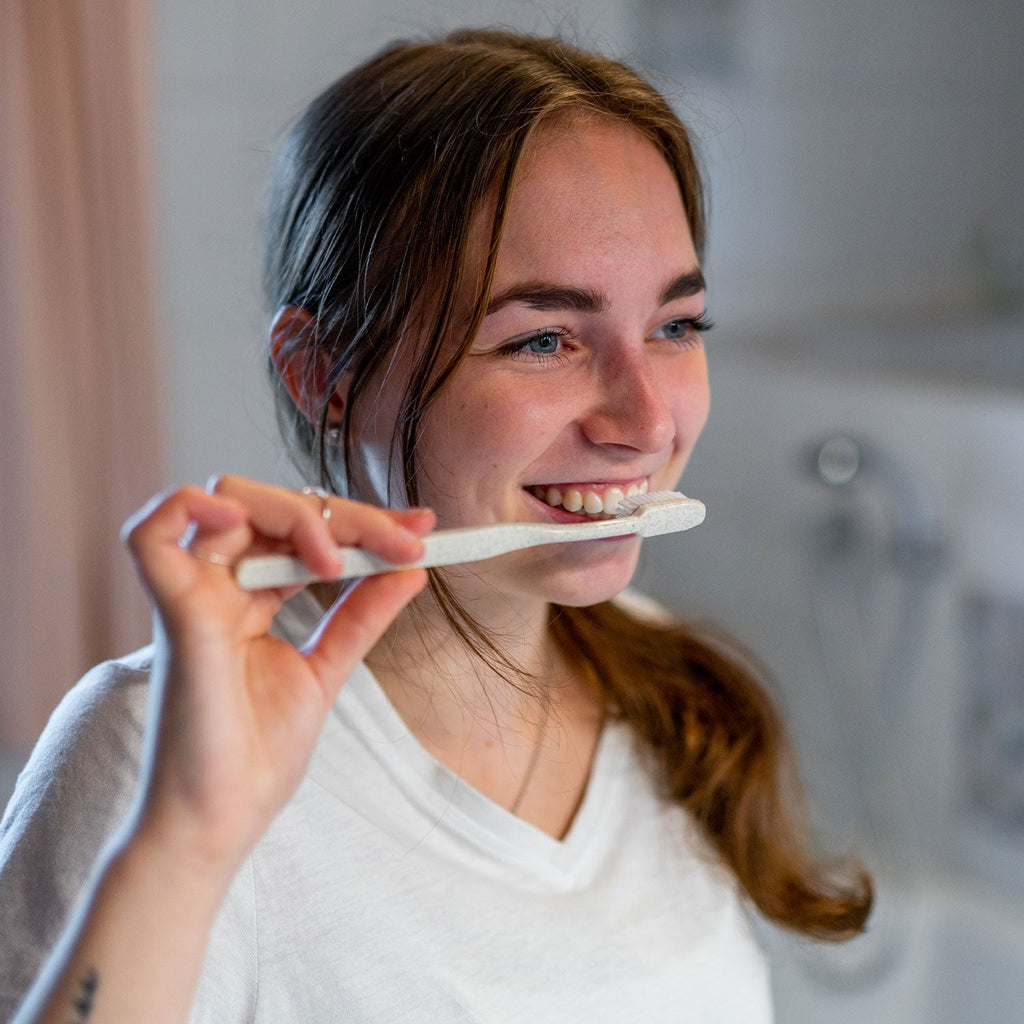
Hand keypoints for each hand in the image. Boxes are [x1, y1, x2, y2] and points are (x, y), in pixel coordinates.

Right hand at [121, 476, 432, 876]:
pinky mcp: (177, 617)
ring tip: (339, 561)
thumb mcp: (327, 669)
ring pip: (229, 500)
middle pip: (275, 506)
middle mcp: (219, 588)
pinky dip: (192, 509)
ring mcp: (194, 597)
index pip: (305, 531)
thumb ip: (363, 615)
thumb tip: (412, 569)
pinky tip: (243, 521)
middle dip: (350, 515)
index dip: (365, 522)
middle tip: (408, 543)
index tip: (423, 530)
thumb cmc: (257, 756)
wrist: (222, 823)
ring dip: (299, 513)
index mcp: (251, 598)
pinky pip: (151, 537)